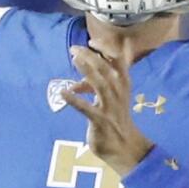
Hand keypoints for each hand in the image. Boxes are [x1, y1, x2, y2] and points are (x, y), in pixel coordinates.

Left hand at [62, 40, 153, 175]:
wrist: (125, 146)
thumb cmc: (116, 120)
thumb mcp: (112, 99)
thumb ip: (98, 87)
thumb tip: (78, 82)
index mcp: (124, 85)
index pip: (118, 61)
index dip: (105, 49)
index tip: (91, 40)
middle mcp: (119, 93)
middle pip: (105, 69)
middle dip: (90, 56)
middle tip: (74, 49)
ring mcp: (110, 107)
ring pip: (99, 84)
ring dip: (86, 70)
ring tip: (73, 60)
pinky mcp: (100, 121)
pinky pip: (86, 108)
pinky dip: (74, 100)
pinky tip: (63, 93)